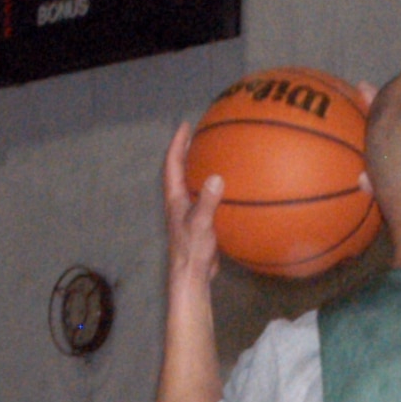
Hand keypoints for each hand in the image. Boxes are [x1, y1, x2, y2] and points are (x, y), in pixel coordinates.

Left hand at [163, 122, 222, 288]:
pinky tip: (228, 189)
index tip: (185, 126)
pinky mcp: (198, 223)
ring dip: (198, 168)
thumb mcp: (201, 223)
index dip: (177, 143)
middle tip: (198, 135)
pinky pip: (204, 198)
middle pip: (179, 170)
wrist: (192, 275)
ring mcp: (187, 213)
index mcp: (174, 198)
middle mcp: (178, 202)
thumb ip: (207, 201)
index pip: (173, 164)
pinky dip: (212, 188)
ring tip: (211, 156)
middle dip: (186, 151)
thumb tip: (217, 177)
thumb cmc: (192, 250)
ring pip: (190, 184)